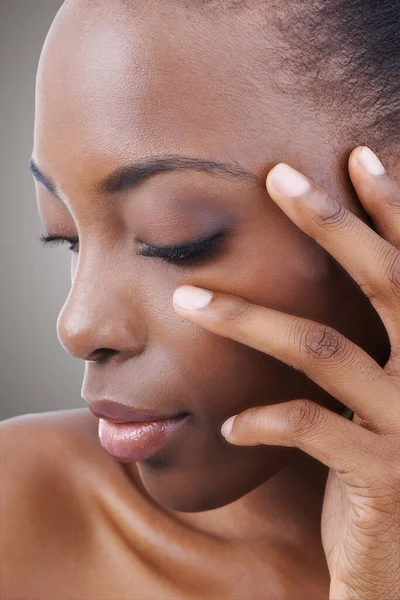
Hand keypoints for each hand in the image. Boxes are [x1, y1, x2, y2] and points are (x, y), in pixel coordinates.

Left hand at [172, 146, 399, 599]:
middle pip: (385, 280)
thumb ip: (364, 347)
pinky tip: (228, 425)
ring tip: (187, 300)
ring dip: (247, 318)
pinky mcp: (383, 472)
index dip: (392, 208)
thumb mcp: (379, 397)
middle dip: (331, 223)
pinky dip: (260, 419)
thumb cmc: (383, 462)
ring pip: (322, 348)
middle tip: (278, 177)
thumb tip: (314, 292)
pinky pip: (308, 427)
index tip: (355, 157)